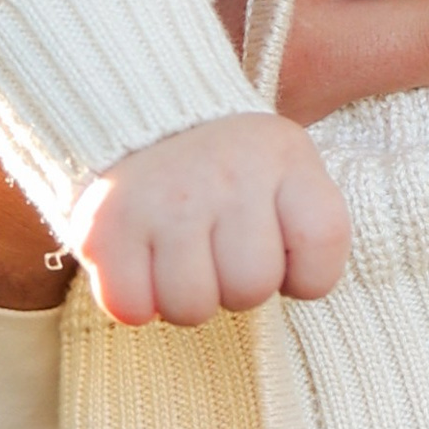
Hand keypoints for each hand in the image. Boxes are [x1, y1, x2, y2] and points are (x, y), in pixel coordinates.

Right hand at [67, 112, 349, 326]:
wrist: (143, 120)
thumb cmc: (229, 171)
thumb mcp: (287, 173)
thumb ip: (308, 227)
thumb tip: (297, 289)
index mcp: (284, 158)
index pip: (321, 242)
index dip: (306, 272)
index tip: (281, 249)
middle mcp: (226, 174)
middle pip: (251, 287)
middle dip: (237, 287)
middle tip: (217, 252)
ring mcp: (163, 200)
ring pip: (191, 307)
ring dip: (185, 299)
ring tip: (180, 258)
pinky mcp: (106, 227)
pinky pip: (131, 308)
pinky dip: (135, 303)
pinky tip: (142, 266)